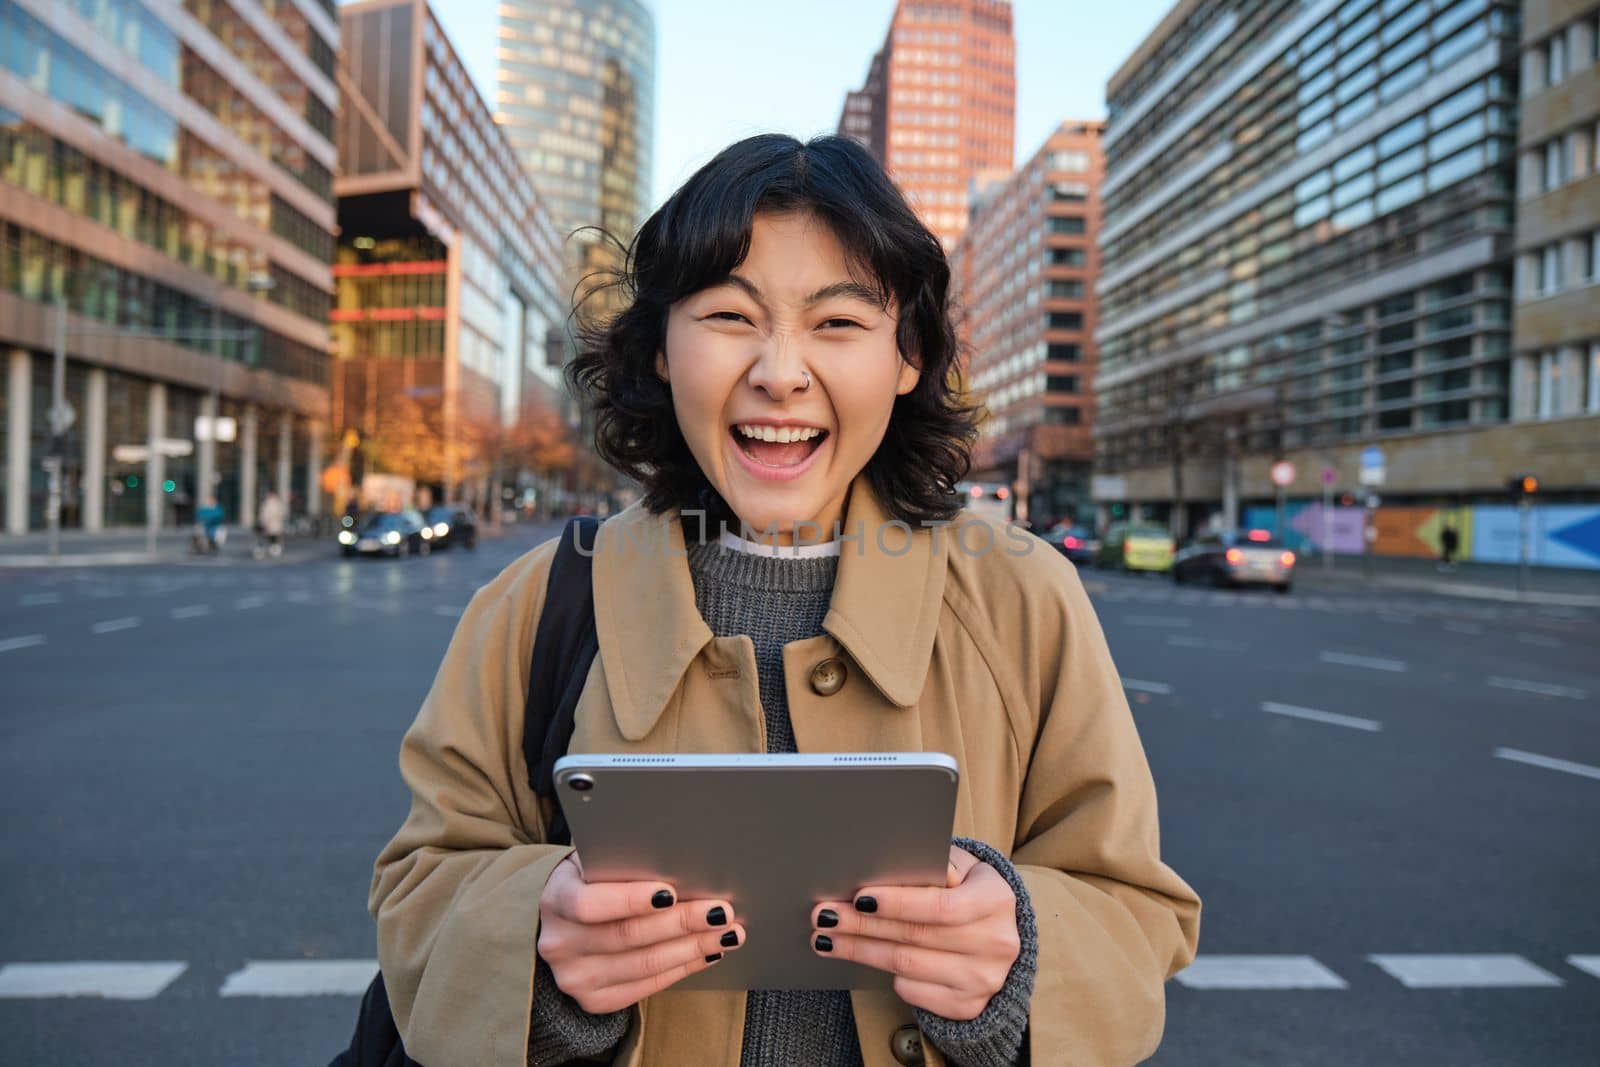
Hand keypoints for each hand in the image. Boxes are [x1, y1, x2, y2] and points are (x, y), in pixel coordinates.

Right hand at [537, 851, 745, 1013]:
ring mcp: (574, 977)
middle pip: (627, 936)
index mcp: (556, 899)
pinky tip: (707, 952)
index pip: (590, 904)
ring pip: (643, 965)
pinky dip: (682, 968)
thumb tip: (679, 860)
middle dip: (680, 922)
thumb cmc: (592, 880)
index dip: (631, 899)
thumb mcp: (596, 860)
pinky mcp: (594, 1000)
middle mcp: (559, 943)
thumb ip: (624, 860)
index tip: (672, 891)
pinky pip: (646, 987)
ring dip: (692, 948)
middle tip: (720, 911)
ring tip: (726, 933)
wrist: (565, 921)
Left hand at [810, 845, 1018, 1019]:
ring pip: (906, 965)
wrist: (997, 937)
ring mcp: (983, 979)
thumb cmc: (968, 891)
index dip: (898, 903)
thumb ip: (936, 863)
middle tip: (824, 915)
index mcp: (996, 900)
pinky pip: (913, 991)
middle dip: (863, 925)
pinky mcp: (967, 1005)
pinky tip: (862, 956)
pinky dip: (885, 974)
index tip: (859, 897)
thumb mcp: (963, 868)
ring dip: (860, 950)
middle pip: (916, 936)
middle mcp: (996, 943)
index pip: (942, 906)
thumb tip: (895, 864)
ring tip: (827, 938)